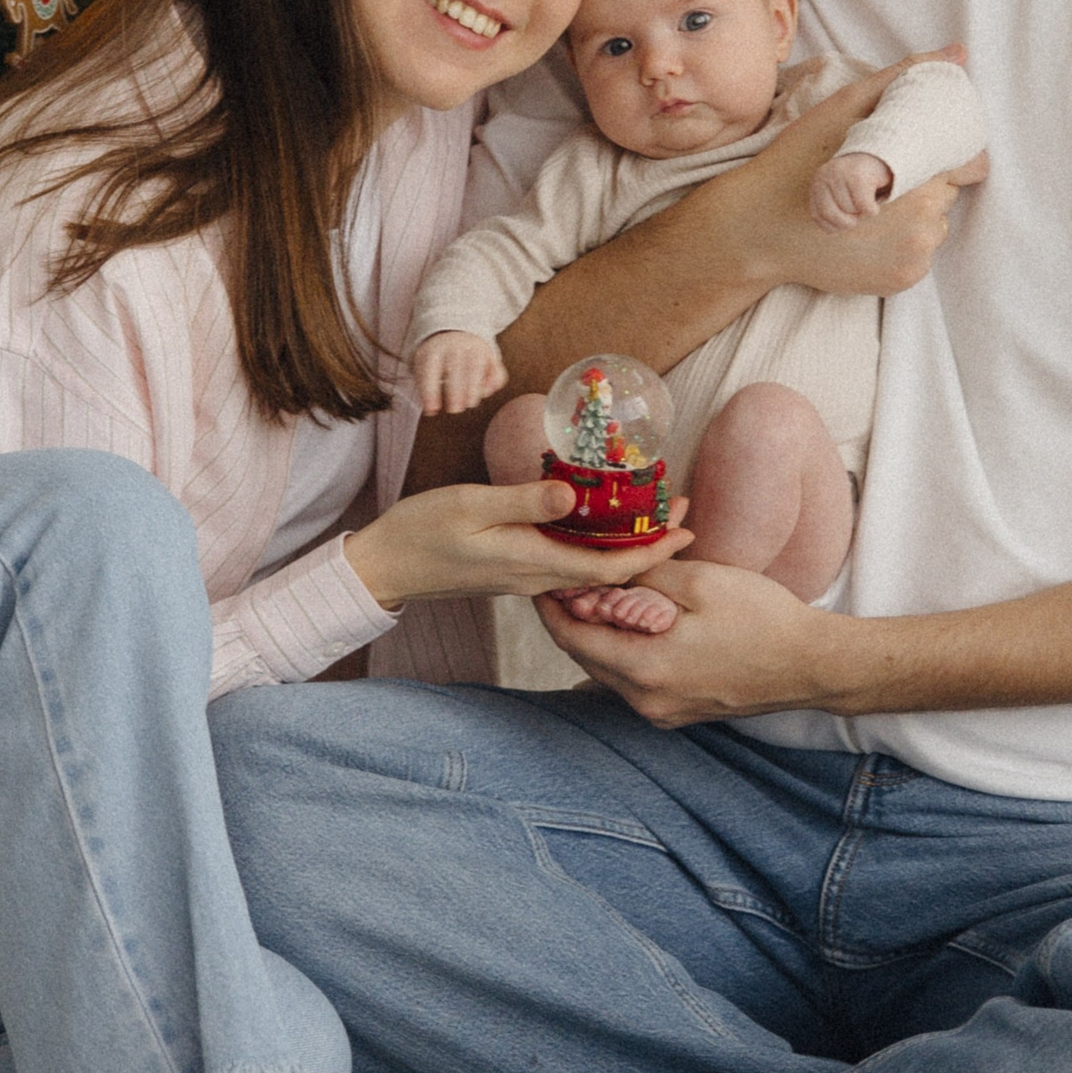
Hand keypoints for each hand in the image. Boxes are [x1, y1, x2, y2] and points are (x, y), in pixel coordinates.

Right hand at [346, 480, 692, 611]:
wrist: (386, 566)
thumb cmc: (423, 531)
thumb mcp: (473, 504)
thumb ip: (526, 501)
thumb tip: (575, 496)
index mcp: (533, 561)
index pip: (610, 567)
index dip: (653, 550)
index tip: (685, 526)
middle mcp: (536, 575)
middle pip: (609, 570)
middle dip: (650, 544)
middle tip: (680, 510)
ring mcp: (525, 574)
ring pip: (590, 568)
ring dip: (624, 544)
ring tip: (650, 512)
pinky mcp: (514, 568)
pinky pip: (568, 563)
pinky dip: (594, 545)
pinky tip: (597, 524)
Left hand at [412, 330, 506, 417]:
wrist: (457, 330)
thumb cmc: (436, 358)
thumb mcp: (423, 365)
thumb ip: (424, 386)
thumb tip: (428, 411)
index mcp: (434, 350)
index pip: (430, 370)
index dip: (430, 392)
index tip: (431, 411)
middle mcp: (455, 347)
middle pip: (456, 368)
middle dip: (456, 392)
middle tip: (455, 410)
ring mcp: (475, 349)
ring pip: (477, 367)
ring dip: (475, 387)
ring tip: (470, 403)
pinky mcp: (491, 355)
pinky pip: (496, 369)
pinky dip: (493, 382)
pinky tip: (485, 392)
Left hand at [536, 555, 843, 727]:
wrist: (812, 664)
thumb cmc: (762, 619)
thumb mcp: (697, 581)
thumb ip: (641, 575)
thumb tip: (602, 568)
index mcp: (644, 668)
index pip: (570, 637)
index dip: (550, 603)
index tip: (542, 574)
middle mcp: (645, 699)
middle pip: (584, 655)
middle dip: (572, 614)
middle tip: (568, 575)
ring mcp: (662, 710)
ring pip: (607, 667)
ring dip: (598, 631)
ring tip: (600, 589)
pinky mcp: (679, 710)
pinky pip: (633, 678)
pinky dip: (624, 647)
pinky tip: (635, 617)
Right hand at [731, 49, 979, 296]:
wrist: (757, 230)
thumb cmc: (796, 162)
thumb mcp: (845, 107)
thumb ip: (903, 77)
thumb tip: (958, 53)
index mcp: (919, 175)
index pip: (965, 161)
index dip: (937, 153)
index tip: (908, 152)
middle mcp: (926, 222)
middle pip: (947, 193)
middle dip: (921, 181)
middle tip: (876, 177)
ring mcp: (915, 257)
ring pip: (934, 224)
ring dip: (912, 213)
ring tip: (868, 207)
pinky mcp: (903, 281)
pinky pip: (918, 253)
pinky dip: (899, 243)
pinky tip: (865, 233)